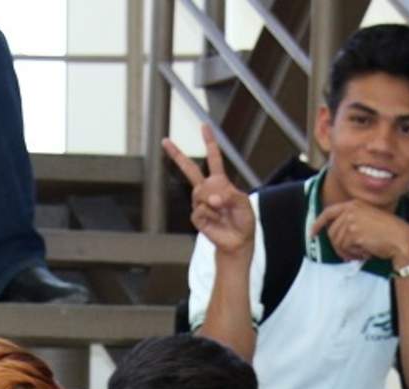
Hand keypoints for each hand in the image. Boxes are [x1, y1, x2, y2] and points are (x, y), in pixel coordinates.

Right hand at [163, 125, 255, 258]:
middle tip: (165, 141)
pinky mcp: (196, 217)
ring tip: (222, 211)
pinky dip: (210, 214)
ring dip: (213, 202)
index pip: (213, 159)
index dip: (209, 143)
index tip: (204, 127)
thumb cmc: (243, 221)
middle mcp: (207, 189)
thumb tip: (213, 199)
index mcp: (220, 182)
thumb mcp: (243, 203)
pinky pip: (200, 209)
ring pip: (200, 193)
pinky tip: (216, 220)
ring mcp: (199, 203)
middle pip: (190, 169)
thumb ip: (230, 195)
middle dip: (177, 155)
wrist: (238, 241)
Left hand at [310, 199, 408, 267]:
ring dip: (347, 252)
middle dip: (338, 247)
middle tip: (349, 255)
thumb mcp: (368, 221)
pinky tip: (365, 253)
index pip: (329, 212)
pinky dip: (353, 254)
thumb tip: (335, 239)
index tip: (313, 232)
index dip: (319, 223)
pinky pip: (344, 247)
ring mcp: (351, 220)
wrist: (400, 238)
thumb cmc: (388, 233)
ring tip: (361, 253)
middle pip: (332, 232)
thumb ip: (351, 224)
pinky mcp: (353, 231)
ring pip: (336, 241)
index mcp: (354, 204)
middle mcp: (351, 209)